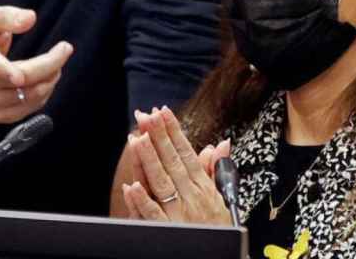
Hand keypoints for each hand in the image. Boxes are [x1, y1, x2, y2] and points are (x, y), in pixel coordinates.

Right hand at [0, 5, 71, 123]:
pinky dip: (44, 94)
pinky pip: (28, 109)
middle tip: (64, 49)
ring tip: (55, 64)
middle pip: (22, 80)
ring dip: (50, 79)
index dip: (6, 72)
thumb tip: (30, 18)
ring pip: (28, 96)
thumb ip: (6, 16)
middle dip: (50, 65)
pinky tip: (45, 81)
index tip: (21, 74)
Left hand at [122, 107, 231, 224]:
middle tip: (146, 116)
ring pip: (161, 183)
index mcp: (203, 186)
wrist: (222, 256)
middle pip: (172, 162)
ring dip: (149, 160)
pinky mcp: (169, 230)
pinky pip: (153, 215)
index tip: (162, 112)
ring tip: (137, 139)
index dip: (174, 131)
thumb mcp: (224, 197)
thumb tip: (220, 144)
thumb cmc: (219, 227)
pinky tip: (131, 186)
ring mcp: (179, 213)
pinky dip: (142, 201)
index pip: (186, 152)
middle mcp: (191, 196)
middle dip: (158, 137)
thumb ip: (217, 170)